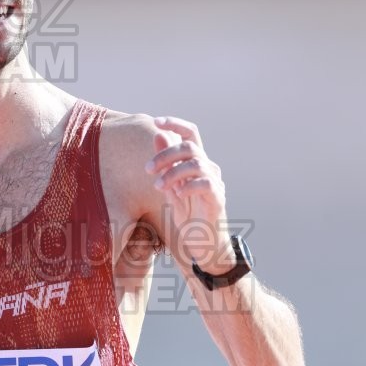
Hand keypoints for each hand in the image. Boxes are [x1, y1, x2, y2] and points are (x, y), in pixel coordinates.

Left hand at [145, 116, 232, 272]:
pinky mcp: (218, 199)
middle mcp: (209, 168)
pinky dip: (188, 186)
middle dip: (165, 154)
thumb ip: (165, 164)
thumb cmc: (188, 215)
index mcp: (197, 162)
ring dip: (172, 172)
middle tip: (147, 169)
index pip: (191, 133)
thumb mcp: (171, 187)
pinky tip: (176, 194)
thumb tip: (158, 134)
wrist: (204, 244)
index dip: (175, 124)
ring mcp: (216, 183)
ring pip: (196, 163)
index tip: (156, 122)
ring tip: (158, 186)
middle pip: (190, 146)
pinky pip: (205, 184)